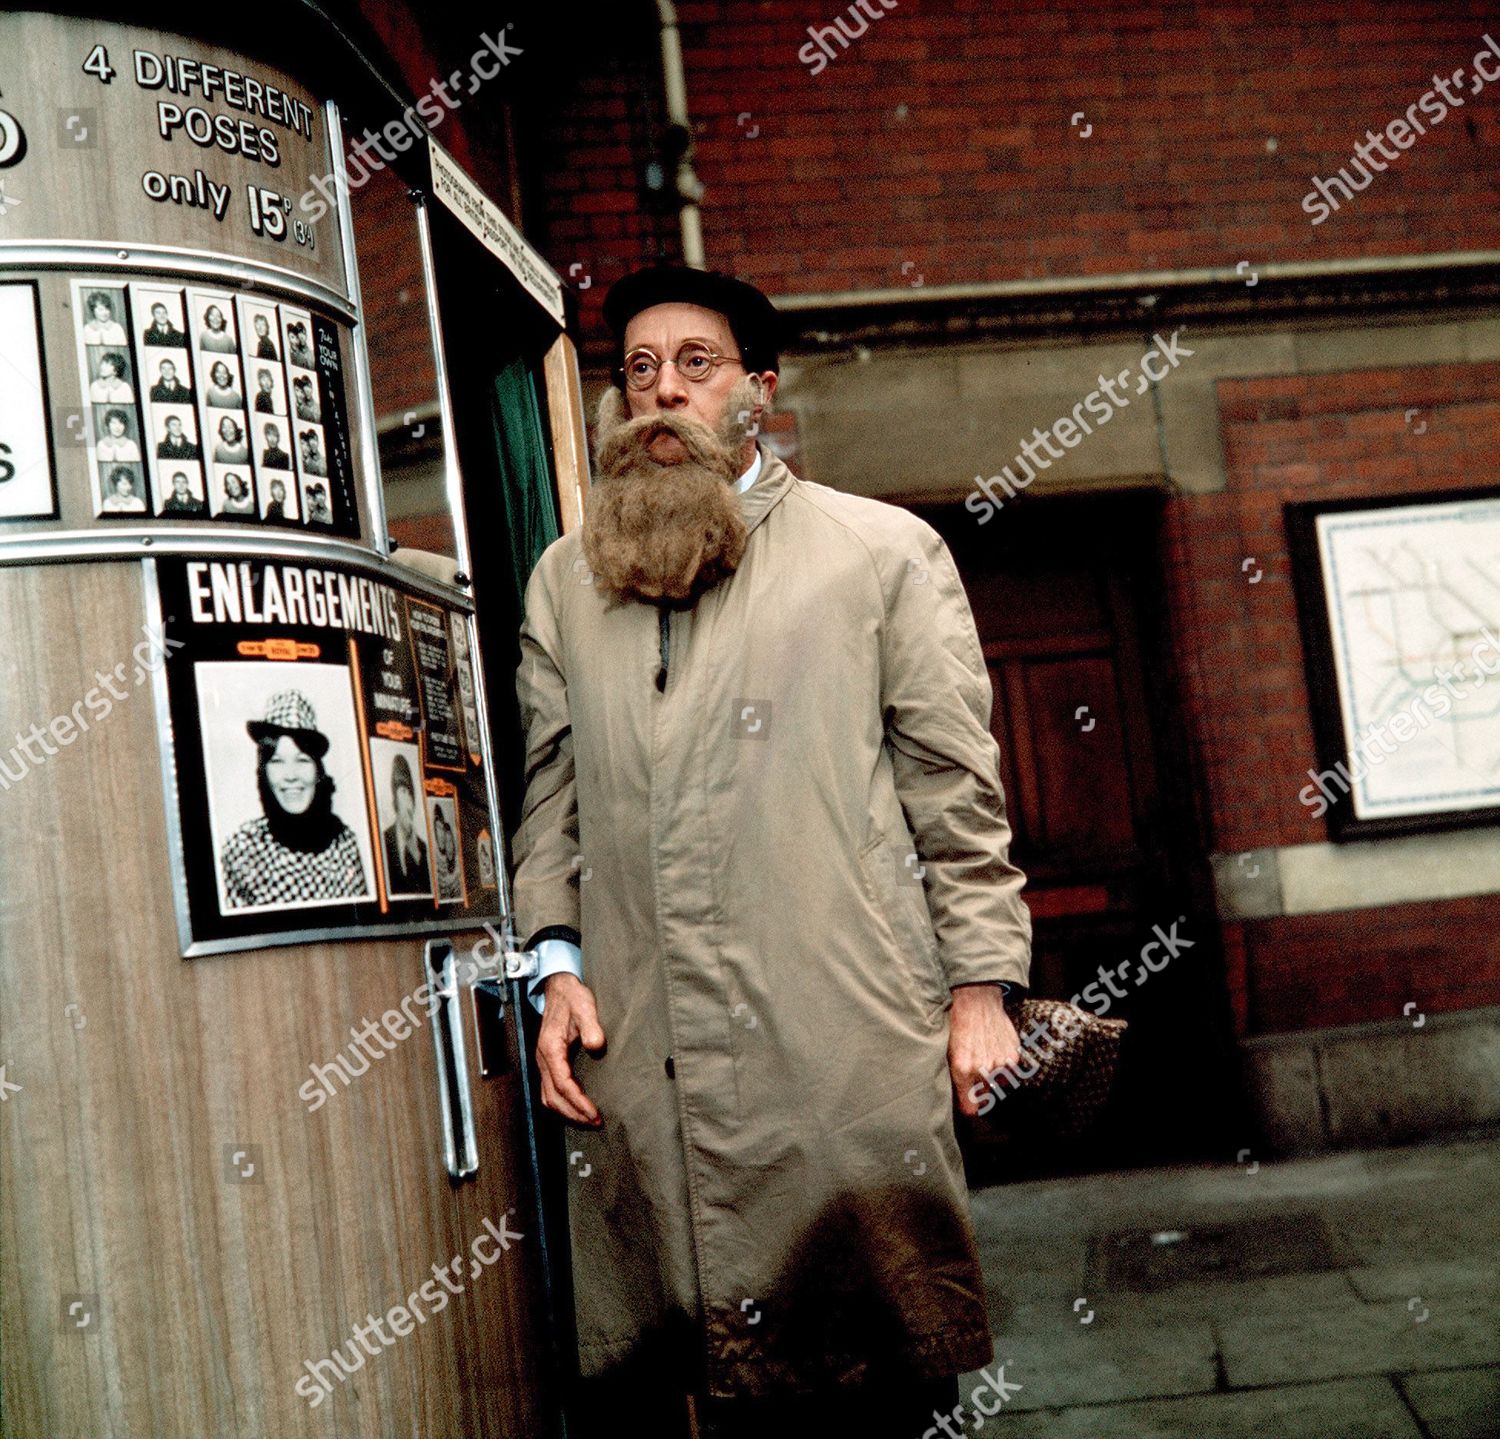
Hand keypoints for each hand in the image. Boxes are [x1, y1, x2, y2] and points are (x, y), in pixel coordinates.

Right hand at [536, 973, 605, 1125]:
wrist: (559, 988)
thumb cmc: (572, 997)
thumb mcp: (585, 1006)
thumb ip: (591, 1026)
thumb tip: (596, 1046)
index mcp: (551, 1048)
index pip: (563, 1084)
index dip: (578, 1102)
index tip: (594, 1113)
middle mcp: (543, 1058)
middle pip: (553, 1097)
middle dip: (573, 1114)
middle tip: (595, 1123)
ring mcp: (543, 1061)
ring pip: (548, 1097)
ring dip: (567, 1112)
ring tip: (588, 1120)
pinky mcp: (548, 1062)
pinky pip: (550, 1090)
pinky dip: (563, 1103)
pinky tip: (577, 1107)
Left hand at [948, 982, 1020, 1117]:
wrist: (977, 999)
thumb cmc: (957, 1022)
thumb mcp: (947, 1049)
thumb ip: (953, 1073)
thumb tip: (959, 1093)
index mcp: (963, 1069)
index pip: (970, 1108)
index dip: (969, 1107)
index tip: (968, 1105)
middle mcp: (983, 1069)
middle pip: (984, 1097)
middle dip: (979, 1092)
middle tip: (974, 1079)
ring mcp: (1000, 1063)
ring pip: (997, 1085)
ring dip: (992, 1079)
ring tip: (984, 1061)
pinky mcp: (1013, 1056)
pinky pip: (1009, 1073)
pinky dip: (1003, 1067)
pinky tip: (994, 1053)